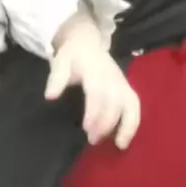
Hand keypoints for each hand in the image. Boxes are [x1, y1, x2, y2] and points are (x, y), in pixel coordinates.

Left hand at [45, 14, 139, 149]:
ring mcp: (122, 82)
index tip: (87, 129)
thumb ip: (57, 78)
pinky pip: (135, 107)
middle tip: (92, 140)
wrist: (86, 41)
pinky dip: (133, 124)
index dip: (94, 111)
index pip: (97, 91)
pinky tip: (124, 140)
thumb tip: (50, 97)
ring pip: (130, 104)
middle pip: (114, 102)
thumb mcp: (61, 61)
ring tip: (119, 145)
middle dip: (106, 123)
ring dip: (126, 125)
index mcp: (95, 69)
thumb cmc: (72, 55)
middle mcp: (112, 77)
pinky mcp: (127, 88)